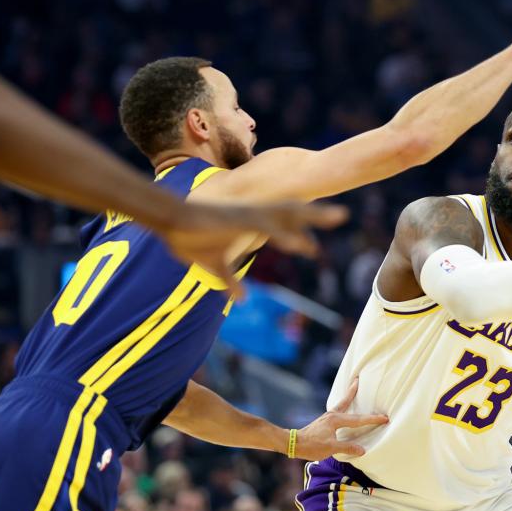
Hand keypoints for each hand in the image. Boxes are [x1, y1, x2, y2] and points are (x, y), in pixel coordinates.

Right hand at [160, 201, 348, 295]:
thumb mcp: (213, 267)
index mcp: (249, 223)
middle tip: (343, 215)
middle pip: (292, 211)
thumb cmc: (188, 240)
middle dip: (318, 213)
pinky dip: (284, 233)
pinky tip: (299, 240)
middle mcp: (253, 215)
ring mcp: (248, 215)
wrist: (167, 223)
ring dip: (312, 215)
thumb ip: (229, 281)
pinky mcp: (238, 220)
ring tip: (336, 216)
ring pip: (286, 214)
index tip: (318, 241)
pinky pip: (266, 226)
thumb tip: (242, 299)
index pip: (283, 222)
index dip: (301, 230)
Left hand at [294, 377, 388, 460]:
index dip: (372, 419)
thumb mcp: (331, 448)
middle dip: (355, 391)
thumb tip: (363, 450)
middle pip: (348, 403)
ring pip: (342, 403)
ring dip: (349, 395)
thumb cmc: (312, 445)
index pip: (358, 420)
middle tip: (359, 379)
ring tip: (355, 385)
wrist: (294, 444)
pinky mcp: (325, 420)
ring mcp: (328, 417)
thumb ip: (347, 447)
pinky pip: (338, 408)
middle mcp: (332, 415)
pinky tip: (345, 406)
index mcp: (335, 420)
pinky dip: (344, 404)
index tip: (385, 418)